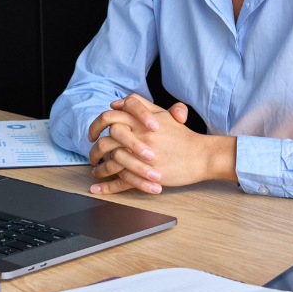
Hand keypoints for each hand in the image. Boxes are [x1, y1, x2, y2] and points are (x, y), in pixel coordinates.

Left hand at [86, 94, 235, 194]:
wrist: (200, 155)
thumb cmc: (182, 135)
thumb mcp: (162, 113)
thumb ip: (140, 105)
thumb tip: (116, 103)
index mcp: (140, 121)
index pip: (109, 117)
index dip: (96, 125)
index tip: (92, 134)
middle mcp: (138, 137)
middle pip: (105, 142)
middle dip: (94, 150)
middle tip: (92, 156)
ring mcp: (141, 157)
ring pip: (111, 163)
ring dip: (99, 169)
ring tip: (96, 171)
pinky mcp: (146, 175)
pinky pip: (121, 182)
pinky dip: (106, 187)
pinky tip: (97, 188)